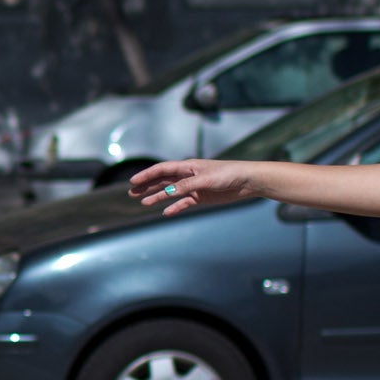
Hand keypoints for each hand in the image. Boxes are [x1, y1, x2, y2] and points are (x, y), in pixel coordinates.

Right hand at [124, 158, 261, 215]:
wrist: (247, 182)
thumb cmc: (228, 174)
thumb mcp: (205, 179)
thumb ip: (185, 186)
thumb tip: (167, 192)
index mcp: (188, 166)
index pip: (162, 169)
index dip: (147, 175)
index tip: (133, 182)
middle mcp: (188, 176)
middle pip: (163, 180)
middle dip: (148, 186)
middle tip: (132, 193)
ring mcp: (194, 187)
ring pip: (171, 192)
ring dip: (158, 197)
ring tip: (144, 203)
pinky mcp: (201, 197)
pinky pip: (184, 203)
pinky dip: (175, 207)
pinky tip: (166, 212)